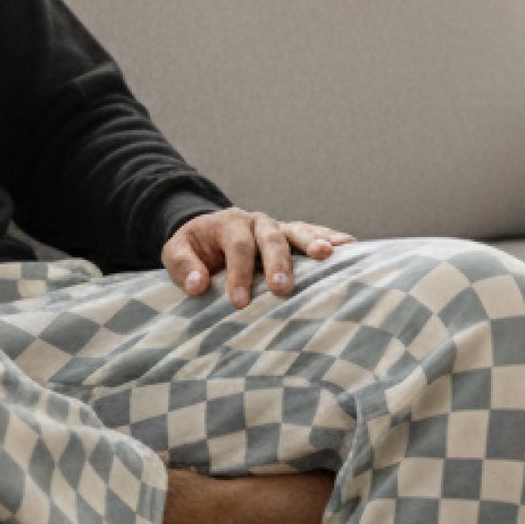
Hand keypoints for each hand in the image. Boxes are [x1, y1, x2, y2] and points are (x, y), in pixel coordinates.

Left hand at [161, 208, 356, 307]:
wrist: (207, 233)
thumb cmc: (194, 249)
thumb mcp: (176, 252)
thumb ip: (182, 266)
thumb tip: (198, 286)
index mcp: (227, 223)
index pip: (236, 246)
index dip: (239, 273)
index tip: (239, 302)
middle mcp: (255, 221)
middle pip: (270, 237)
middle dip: (277, 262)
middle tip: (281, 287)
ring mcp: (277, 227)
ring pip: (296, 231)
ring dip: (312, 242)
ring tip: (328, 255)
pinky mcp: (292, 235)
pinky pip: (313, 232)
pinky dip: (330, 237)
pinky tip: (349, 245)